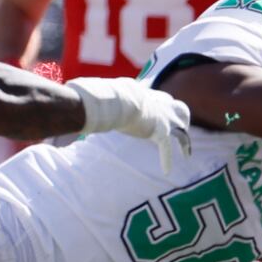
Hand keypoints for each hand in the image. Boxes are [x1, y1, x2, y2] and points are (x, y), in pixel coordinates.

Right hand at [67, 77, 192, 173]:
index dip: (165, 105)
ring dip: (185, 142)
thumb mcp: (105, 90)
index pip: (164, 98)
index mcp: (149, 94)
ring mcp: (163, 119)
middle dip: (182, 118)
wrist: (114, 100)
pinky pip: (167, 149)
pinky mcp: (160, 132)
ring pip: (182, 130)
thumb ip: (97, 92)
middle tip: (183, 127)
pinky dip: (166, 160)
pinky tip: (167, 171)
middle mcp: (161, 105)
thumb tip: (75, 89)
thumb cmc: (106, 94)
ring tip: (186, 154)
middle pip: (180, 110)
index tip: (164, 110)